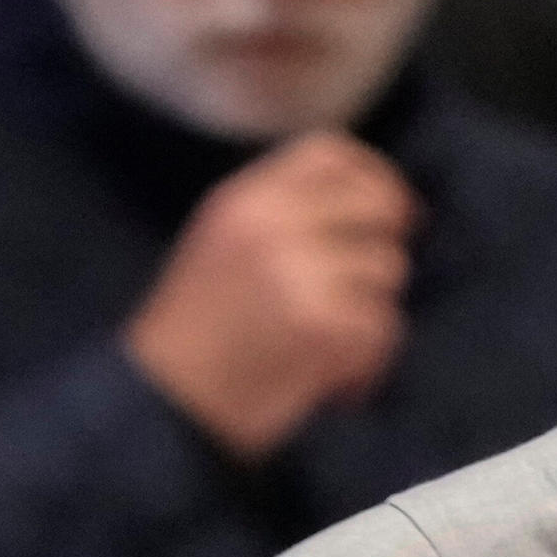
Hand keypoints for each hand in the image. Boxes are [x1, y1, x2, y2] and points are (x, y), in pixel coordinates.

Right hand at [123, 132, 414, 460]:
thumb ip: (281, 217)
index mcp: (246, 198)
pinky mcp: (324, 324)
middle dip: (387, 245)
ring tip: (335, 349)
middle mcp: (275, 223)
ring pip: (387, 270)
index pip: (331, 153)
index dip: (375, 177)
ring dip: (373, 314)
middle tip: (372, 286)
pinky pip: (383, 327)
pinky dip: (369, 364)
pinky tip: (337, 386)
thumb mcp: (221, 244)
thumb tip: (367, 207)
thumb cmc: (194, 334)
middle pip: (377, 207)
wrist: (164, 403)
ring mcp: (302, 271)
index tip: (392, 211)